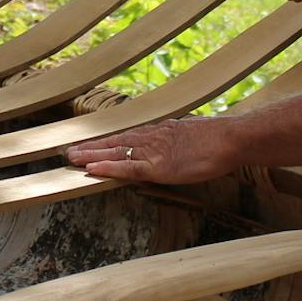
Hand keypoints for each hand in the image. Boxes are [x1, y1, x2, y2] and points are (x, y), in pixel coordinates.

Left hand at [64, 117, 239, 184]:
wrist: (230, 139)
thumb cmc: (219, 141)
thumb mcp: (193, 139)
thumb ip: (180, 144)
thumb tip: (177, 149)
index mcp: (161, 132)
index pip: (128, 136)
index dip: (108, 142)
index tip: (93, 144)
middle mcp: (152, 138)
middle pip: (116, 142)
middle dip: (93, 147)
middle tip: (70, 151)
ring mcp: (153, 151)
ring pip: (116, 152)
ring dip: (92, 155)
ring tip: (72, 158)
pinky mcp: (157, 166)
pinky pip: (127, 167)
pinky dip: (108, 167)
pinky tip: (92, 169)